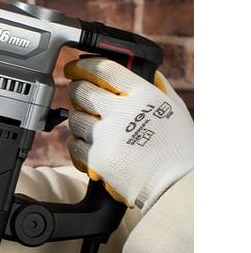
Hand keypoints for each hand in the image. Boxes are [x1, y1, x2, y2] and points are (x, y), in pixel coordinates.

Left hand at [64, 57, 192, 212]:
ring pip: (74, 118)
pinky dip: (78, 144)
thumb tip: (141, 70)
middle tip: (79, 94)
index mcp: (143, 95)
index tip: (75, 68)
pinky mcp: (97, 159)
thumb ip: (156, 86)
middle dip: (77, 90)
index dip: (83, 66)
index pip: (103, 69)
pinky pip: (73, 145)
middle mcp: (122, 112)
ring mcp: (107, 136)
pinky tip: (90, 145)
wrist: (177, 186)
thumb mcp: (175, 108)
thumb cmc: (179, 149)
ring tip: (91, 125)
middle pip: (81, 91)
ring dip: (79, 119)